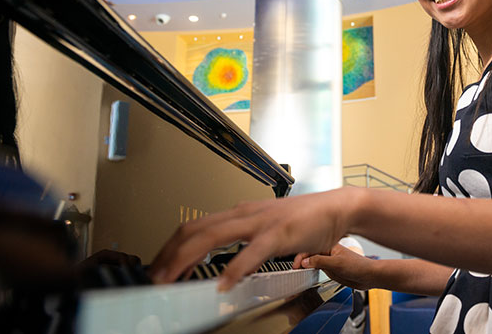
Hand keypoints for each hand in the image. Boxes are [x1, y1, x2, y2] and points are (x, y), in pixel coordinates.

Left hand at [149, 187, 361, 290]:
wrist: (336, 207)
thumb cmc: (304, 220)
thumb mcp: (266, 230)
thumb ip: (245, 242)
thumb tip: (225, 264)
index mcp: (239, 214)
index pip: (194, 227)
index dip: (171, 247)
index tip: (159, 268)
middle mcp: (243, 214)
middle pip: (194, 230)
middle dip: (169, 255)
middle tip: (155, 278)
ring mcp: (260, 222)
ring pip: (213, 236)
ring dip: (187, 259)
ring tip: (174, 279)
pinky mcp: (279, 233)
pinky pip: (252, 252)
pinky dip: (234, 269)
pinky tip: (224, 283)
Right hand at [293, 244, 375, 289]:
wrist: (368, 276)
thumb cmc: (358, 266)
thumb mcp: (337, 264)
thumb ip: (319, 262)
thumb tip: (305, 262)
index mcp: (330, 245)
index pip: (310, 248)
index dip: (301, 256)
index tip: (296, 265)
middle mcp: (328, 252)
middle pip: (309, 254)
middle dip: (300, 259)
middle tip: (294, 268)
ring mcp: (329, 261)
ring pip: (312, 261)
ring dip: (304, 264)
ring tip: (297, 270)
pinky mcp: (330, 269)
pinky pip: (317, 268)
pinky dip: (310, 270)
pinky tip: (306, 273)